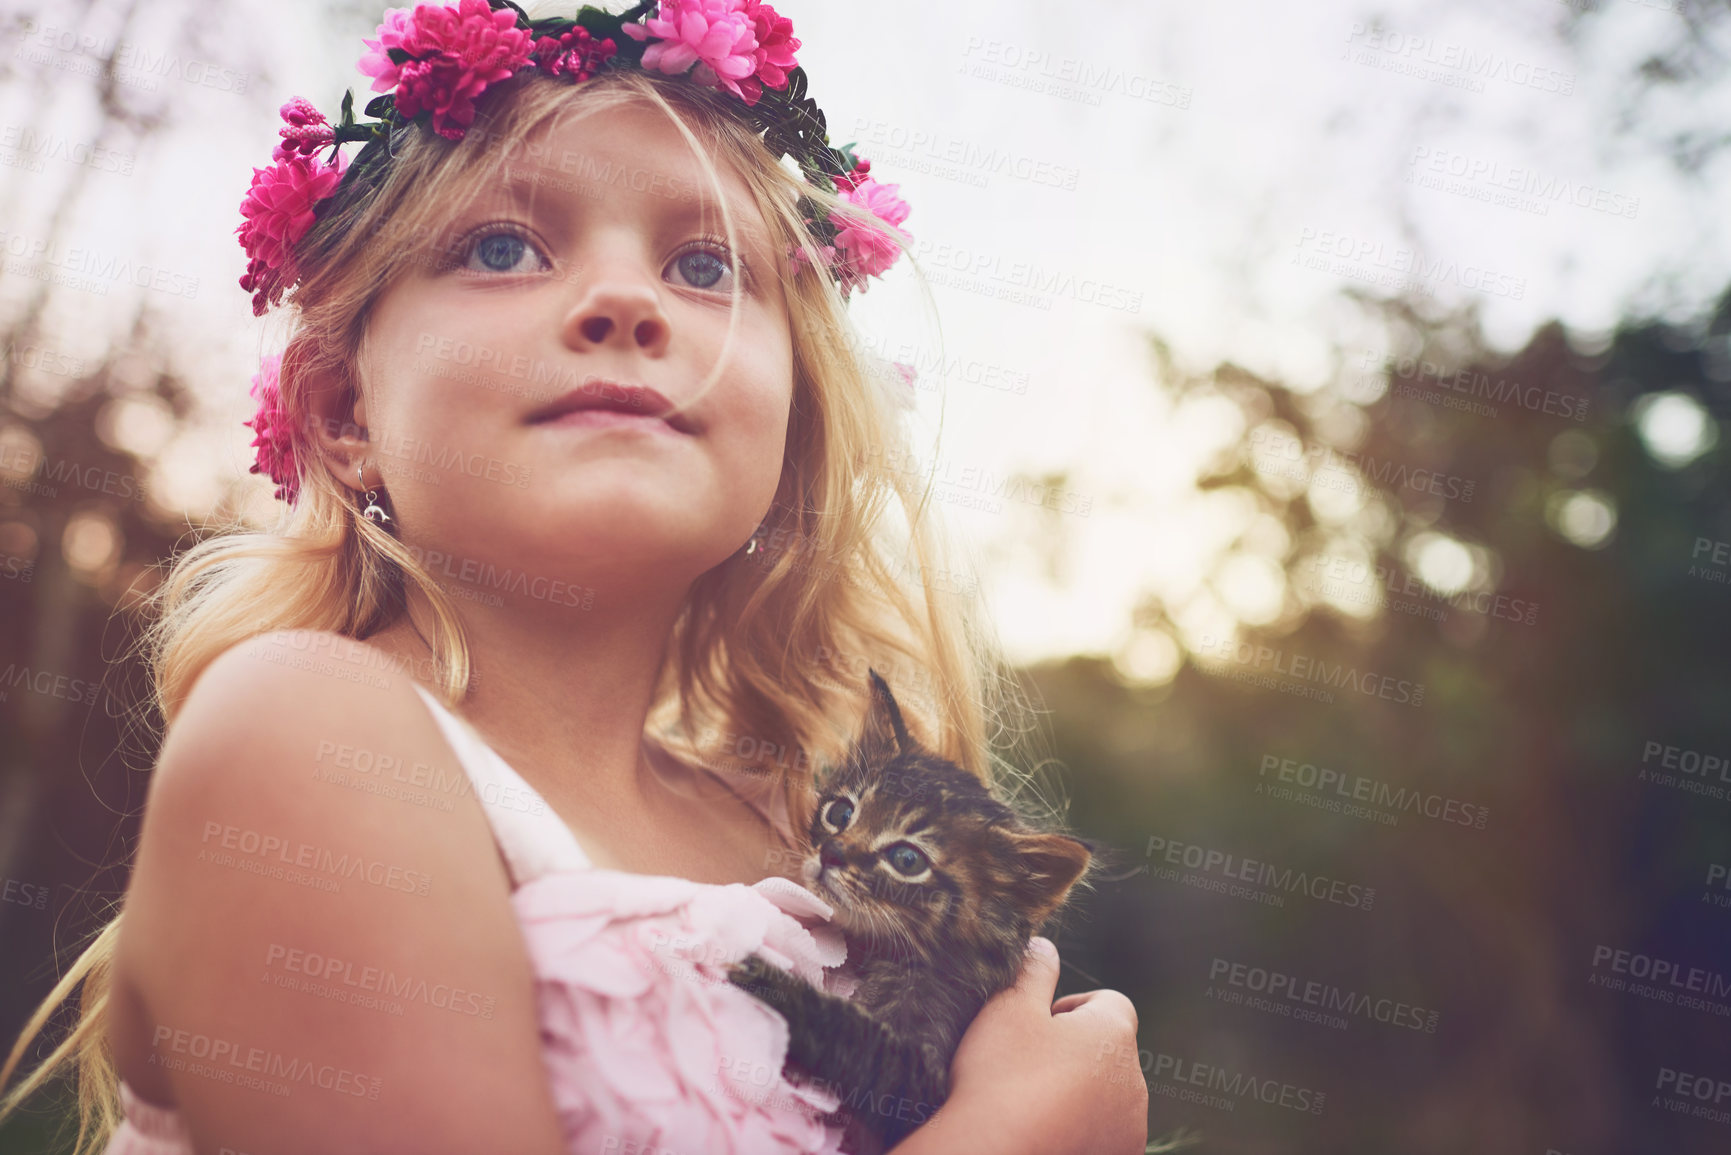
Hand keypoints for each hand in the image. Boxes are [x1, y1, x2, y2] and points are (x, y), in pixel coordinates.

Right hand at [890, 937, 1147, 1154]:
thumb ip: (1033, 969)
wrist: (992, 1153)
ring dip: (1078, 1093)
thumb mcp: (1008, 1005)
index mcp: (1115, 1035)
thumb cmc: (1001, 1075)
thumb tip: (1044, 946)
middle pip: (1108, 1051)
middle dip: (1074, 1052)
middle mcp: (1135, 1083)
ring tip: (1031, 1101)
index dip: (1070, 1007)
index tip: (1036, 1024)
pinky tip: (1043, 1130)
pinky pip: (1103, 1133)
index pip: (1110, 1002)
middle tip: (1026, 1064)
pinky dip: (1080, 1128)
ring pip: (1106, 1096)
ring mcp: (1129, 1129)